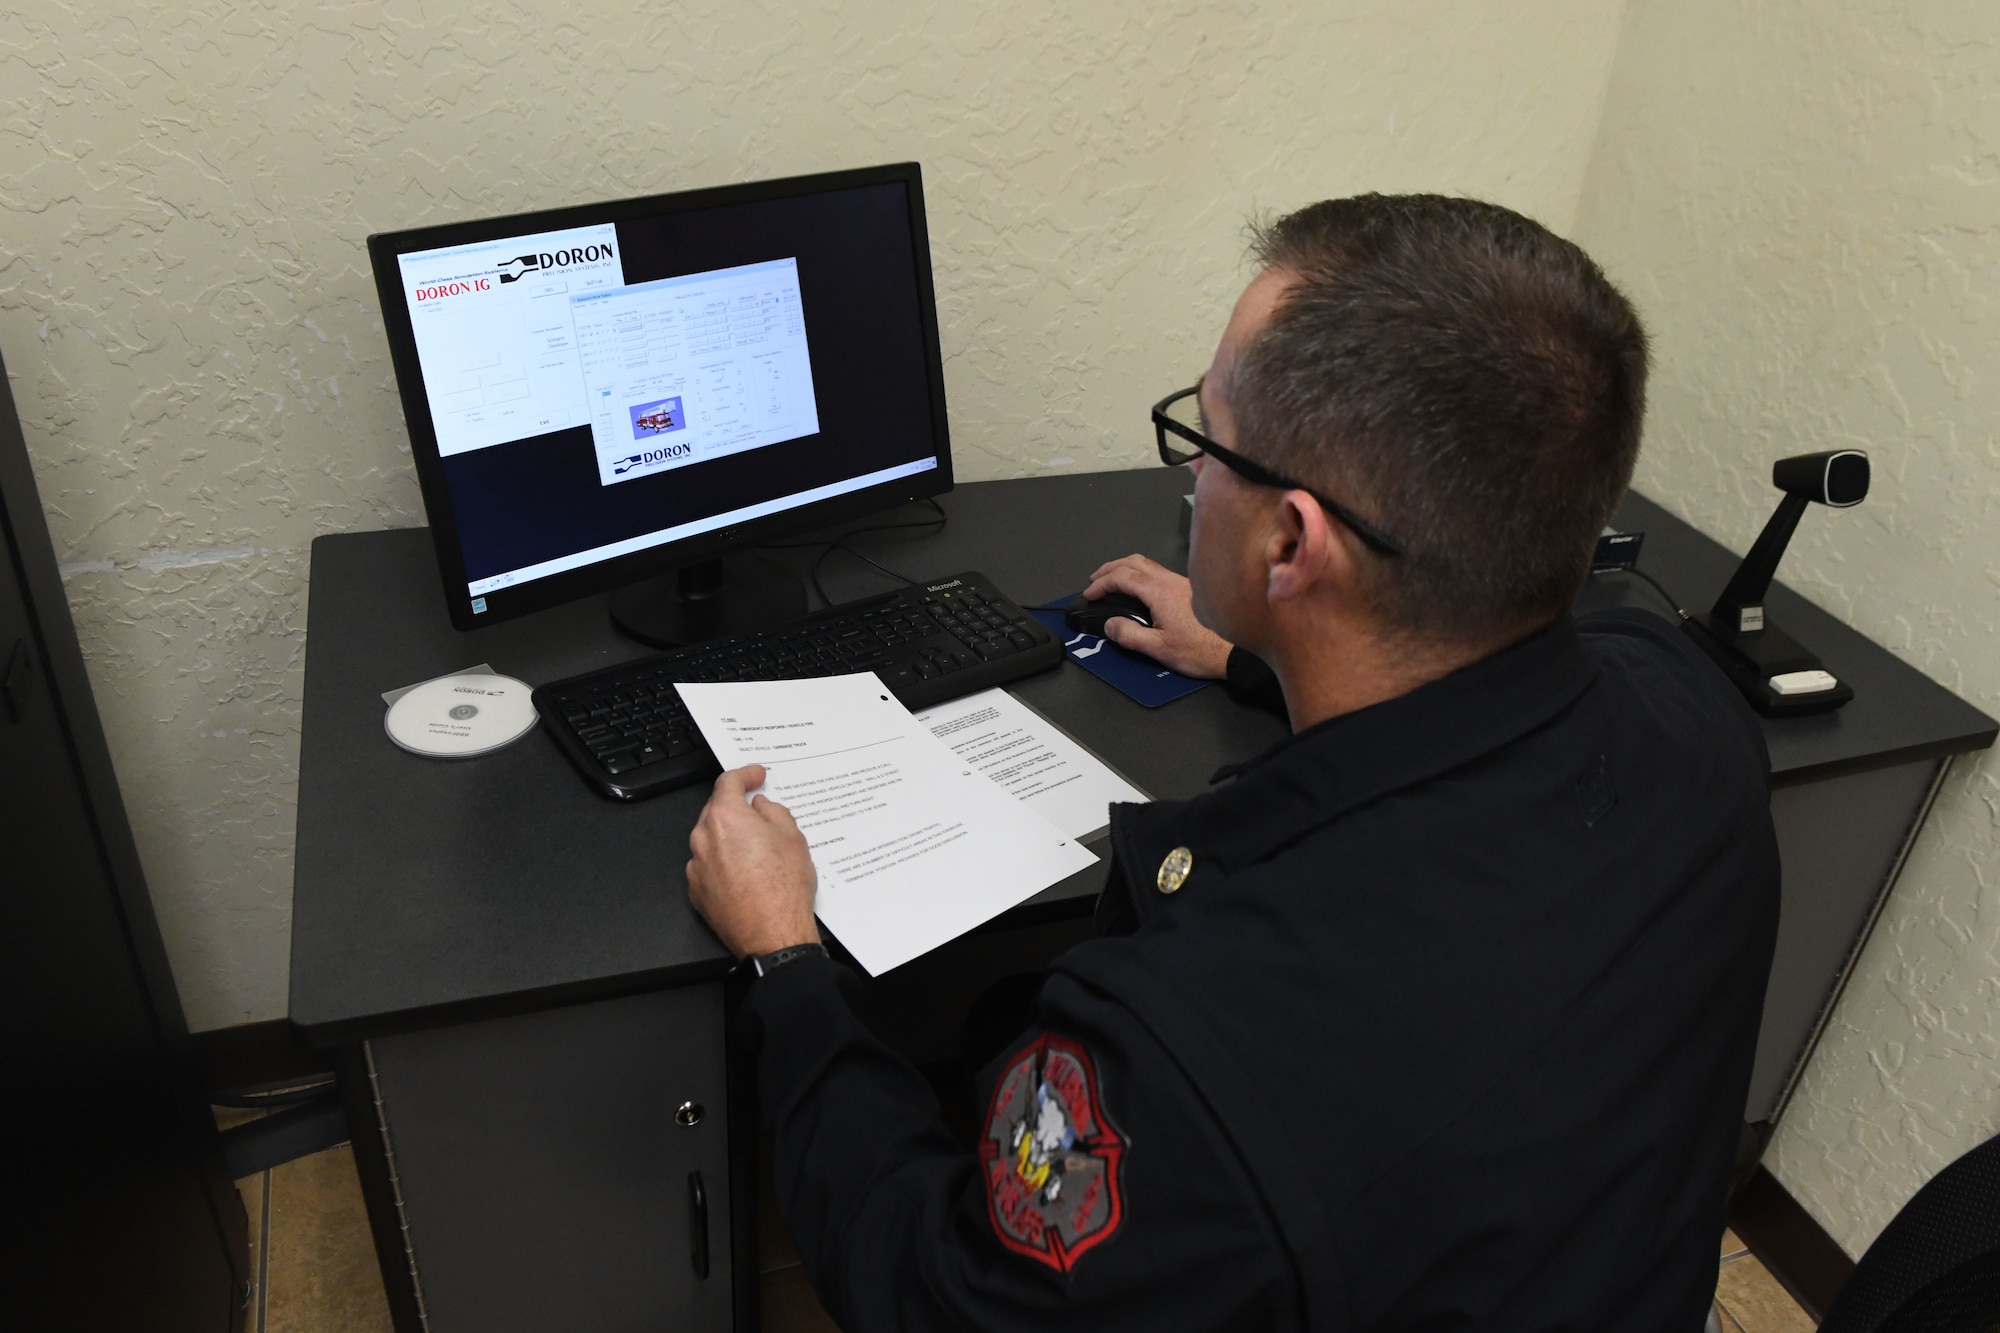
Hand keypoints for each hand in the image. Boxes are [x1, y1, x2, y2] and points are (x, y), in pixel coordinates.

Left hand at [686, 765, 820, 958]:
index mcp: (726, 818)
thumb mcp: (793, 838)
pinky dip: (722, 861)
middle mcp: (704, 839)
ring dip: (728, 836)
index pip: (728, 782)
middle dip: (736, 806)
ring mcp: (697, 866)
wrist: (772, 934)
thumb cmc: (783, 889)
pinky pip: (707, 865)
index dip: (745, 774)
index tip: (755, 776)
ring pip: (710, 839)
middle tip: (758, 811)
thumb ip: (774, 812)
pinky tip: (745, 871)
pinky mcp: (697, 891)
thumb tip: (762, 807)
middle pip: (715, 810)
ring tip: (756, 847)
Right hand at [1083, 554, 1233, 678]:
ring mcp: (1181, 581)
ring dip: (1125, 568)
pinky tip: (1139, 588)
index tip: (1089, 594)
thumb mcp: (1159, 649)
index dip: (1101, 584)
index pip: (1122, 577)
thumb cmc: (1201, 650)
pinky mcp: (1189, 588)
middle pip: (1133, 561)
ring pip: (1147, 564)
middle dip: (1110, 568)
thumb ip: (1129, 636)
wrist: (1236, 651)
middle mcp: (1170, 580)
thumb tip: (1110, 625)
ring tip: (1113, 581)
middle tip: (1094, 580)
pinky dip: (1140, 573)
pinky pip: (1158, 571)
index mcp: (1159, 592)